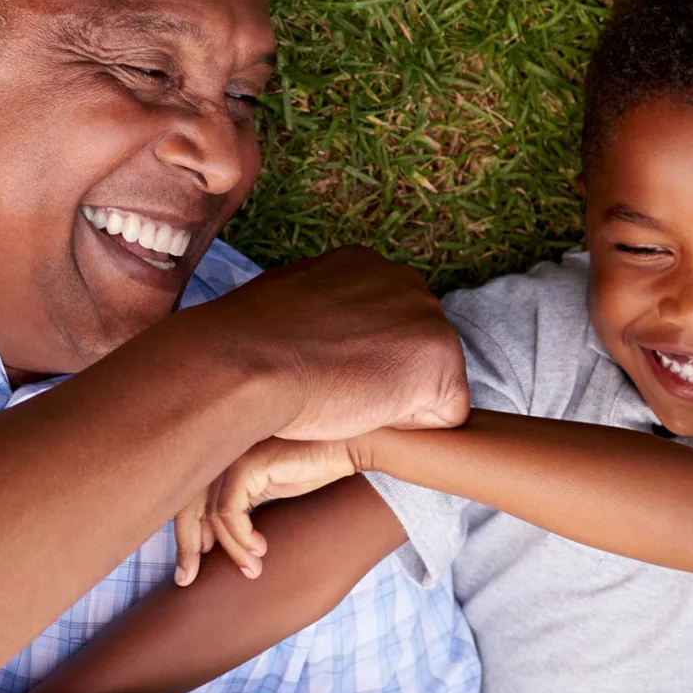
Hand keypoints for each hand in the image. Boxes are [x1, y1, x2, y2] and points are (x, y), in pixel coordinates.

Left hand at [174, 437, 363, 583]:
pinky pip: (230, 511)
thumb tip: (212, 545)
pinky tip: (261, 549)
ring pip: (213, 515)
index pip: (185, 501)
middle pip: (186, 506)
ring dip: (233, 550)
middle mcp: (221, 456)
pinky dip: (242, 537)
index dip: (183, 538)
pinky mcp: (248, 464)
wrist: (347, 445)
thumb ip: (240, 510)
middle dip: (186, 547)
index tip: (186, 573)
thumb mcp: (267, 493)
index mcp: (221, 460)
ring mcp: (232, 457)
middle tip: (188, 579)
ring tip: (254, 570)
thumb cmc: (313, 467)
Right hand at [196, 247, 466, 441]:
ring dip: (396, 401)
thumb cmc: (247, 344)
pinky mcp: (441, 361)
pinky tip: (366, 411)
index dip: (357, 361)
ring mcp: (428, 317)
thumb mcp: (284, 305)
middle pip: (414, 352)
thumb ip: (319, 312)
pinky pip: (446, 414)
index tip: (321, 368)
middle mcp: (403, 280)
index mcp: (365, 265)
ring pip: (431, 383)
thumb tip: (312, 335)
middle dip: (384, 377)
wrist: (246, 362)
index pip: (384, 327)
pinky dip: (411, 427)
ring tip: (343, 397)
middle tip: (332, 386)